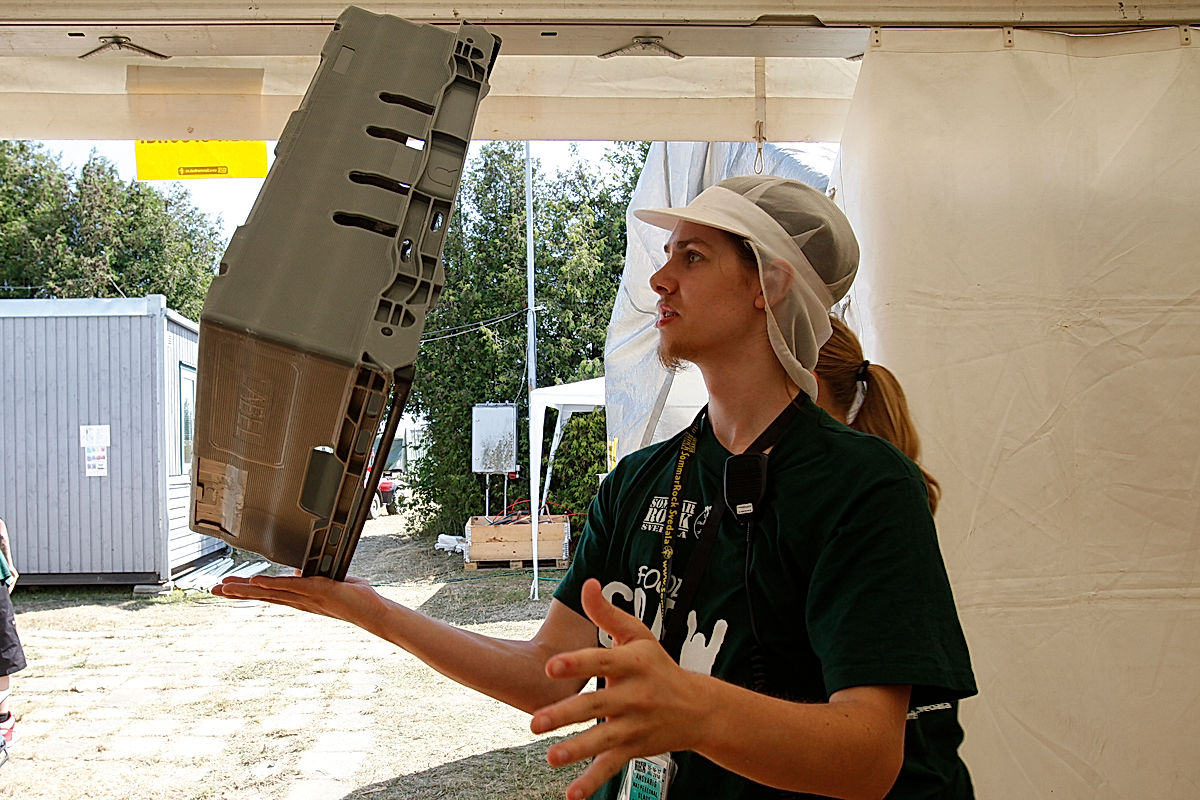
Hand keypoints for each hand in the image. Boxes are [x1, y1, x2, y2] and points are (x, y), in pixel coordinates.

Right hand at [212, 572, 382, 625]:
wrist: (372, 612)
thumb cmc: (356, 599)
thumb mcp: (330, 584)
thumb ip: (313, 578)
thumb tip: (302, 570)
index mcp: (302, 599)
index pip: (270, 594)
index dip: (248, 591)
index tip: (229, 588)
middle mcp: (300, 601)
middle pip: (262, 596)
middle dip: (238, 593)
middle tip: (214, 589)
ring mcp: (306, 598)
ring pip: (270, 593)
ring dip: (246, 589)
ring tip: (225, 587)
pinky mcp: (316, 591)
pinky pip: (290, 586)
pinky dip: (272, 584)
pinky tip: (255, 582)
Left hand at [529, 578, 708, 799]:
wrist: (700, 709)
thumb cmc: (659, 666)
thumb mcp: (639, 636)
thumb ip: (608, 613)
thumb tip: (588, 583)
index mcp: (632, 664)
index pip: (602, 661)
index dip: (577, 663)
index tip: (550, 667)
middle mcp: (634, 696)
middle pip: (596, 705)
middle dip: (565, 715)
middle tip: (534, 723)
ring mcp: (634, 725)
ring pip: (603, 739)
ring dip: (576, 750)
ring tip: (550, 758)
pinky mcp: (634, 748)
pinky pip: (611, 767)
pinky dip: (592, 782)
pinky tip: (571, 795)